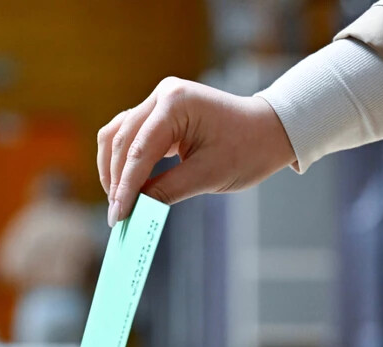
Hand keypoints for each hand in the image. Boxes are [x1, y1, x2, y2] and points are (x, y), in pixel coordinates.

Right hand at [97, 77, 295, 225]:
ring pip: (117, 134)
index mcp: (177, 103)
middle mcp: (163, 95)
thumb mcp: (209, 175)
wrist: (270, 130)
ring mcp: (159, 101)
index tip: (118, 215)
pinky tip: (123, 183)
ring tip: (117, 200)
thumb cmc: (248, 149)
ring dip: (113, 168)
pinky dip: (122, 159)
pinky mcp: (159, 112)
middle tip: (117, 215)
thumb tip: (134, 210)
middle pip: (122, 139)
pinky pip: (128, 134)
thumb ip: (167, 191)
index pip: (140, 150)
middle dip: (116, 180)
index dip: (126, 186)